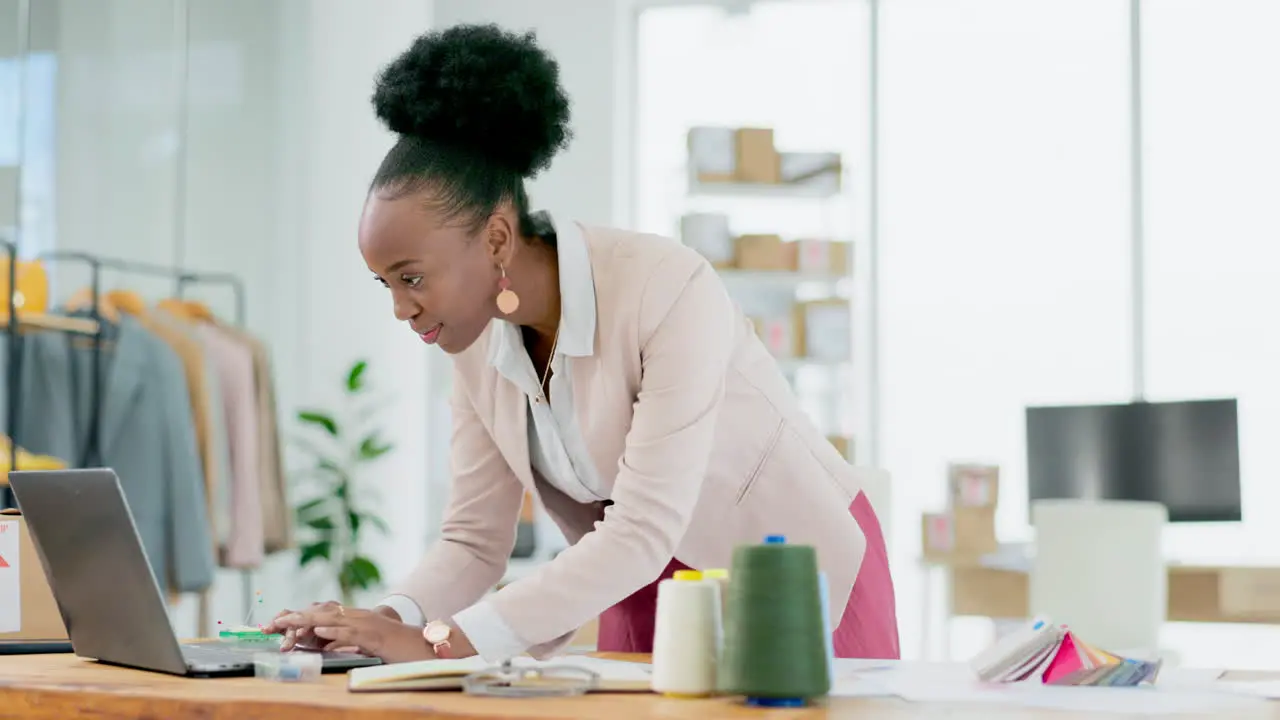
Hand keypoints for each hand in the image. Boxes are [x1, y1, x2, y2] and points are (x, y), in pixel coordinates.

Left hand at [269, 604, 434, 663]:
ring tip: (284, 624)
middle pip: (319, 612)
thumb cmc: (396, 647)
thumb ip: (345, 640)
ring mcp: (366, 624)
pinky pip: (351, 632)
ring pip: (331, 619)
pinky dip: (334, 630)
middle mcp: (357, 616)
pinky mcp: (375, 636)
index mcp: (353, 618)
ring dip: (305, 621)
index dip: (296, 618)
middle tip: (269, 624)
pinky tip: (319, 630)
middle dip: (292, 618)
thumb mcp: (366, 643)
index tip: (274, 625)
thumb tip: (323, 641)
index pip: (319, 614)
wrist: (424, 645)